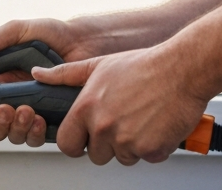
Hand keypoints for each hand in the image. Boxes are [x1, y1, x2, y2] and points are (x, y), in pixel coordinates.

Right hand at [0, 17, 104, 143]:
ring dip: (15, 128)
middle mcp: (14, 99)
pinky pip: (38, 136)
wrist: (84, 41)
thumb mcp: (18, 31)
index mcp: (0, 81)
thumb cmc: (52, 34)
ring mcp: (33, 110)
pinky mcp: (52, 119)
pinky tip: (39, 118)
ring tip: (26, 111)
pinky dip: (35, 132)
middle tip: (5, 110)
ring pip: (14, 135)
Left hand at [33, 45, 209, 165]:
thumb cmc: (144, 65)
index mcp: (87, 108)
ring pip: (122, 157)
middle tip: (123, 120)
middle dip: (107, 143)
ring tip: (141, 117)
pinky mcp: (151, 150)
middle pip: (96, 154)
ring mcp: (128, 141)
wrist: (182, 69)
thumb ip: (65, 74)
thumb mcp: (99, 65)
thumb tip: (39, 74)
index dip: (76, 141)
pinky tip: (156, 124)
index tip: (86, 136)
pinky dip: (153, 146)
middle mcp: (104, 127)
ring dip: (131, 144)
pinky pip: (147, 158)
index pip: (66, 143)